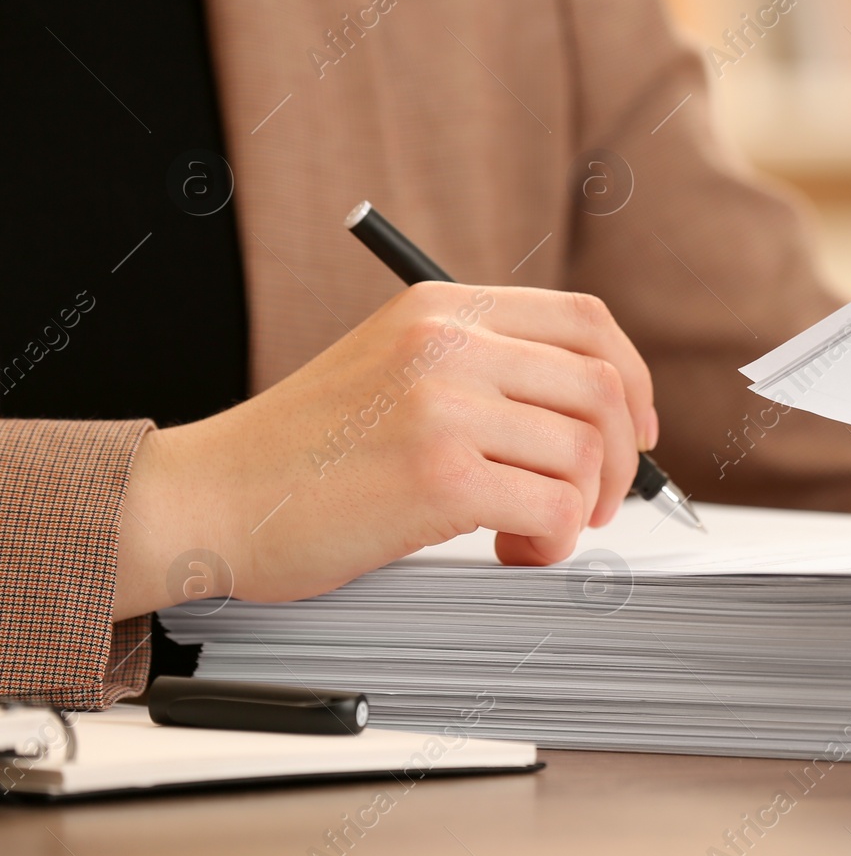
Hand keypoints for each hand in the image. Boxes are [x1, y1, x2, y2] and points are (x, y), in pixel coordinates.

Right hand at [113, 283, 655, 617]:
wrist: (210, 496)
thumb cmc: (303, 451)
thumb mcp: (394, 368)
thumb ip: (482, 369)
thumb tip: (597, 417)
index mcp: (442, 307)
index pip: (587, 322)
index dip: (632, 381)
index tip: (636, 432)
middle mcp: (446, 341)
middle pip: (601, 385)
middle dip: (621, 459)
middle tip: (595, 502)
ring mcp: (441, 404)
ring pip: (584, 452)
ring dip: (580, 509)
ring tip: (529, 531)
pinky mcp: (437, 475)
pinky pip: (552, 507)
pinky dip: (551, 542)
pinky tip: (509, 548)